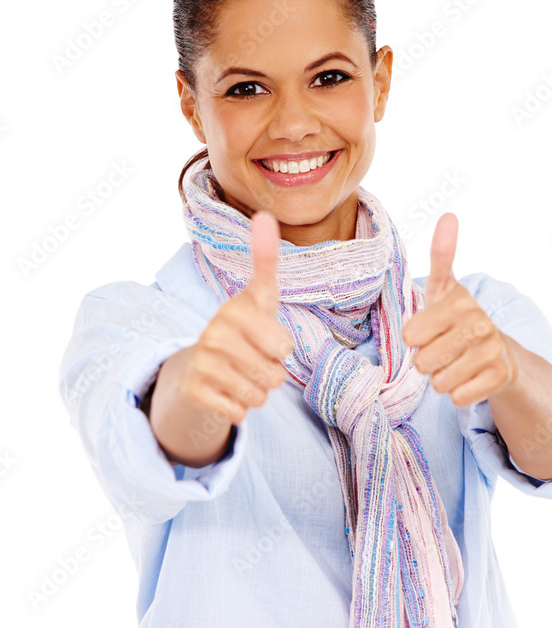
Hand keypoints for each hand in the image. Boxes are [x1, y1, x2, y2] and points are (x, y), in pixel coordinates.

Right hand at [180, 209, 294, 423]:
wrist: (196, 369)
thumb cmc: (240, 331)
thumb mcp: (258, 297)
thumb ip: (265, 260)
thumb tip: (264, 214)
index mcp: (234, 310)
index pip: (281, 346)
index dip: (281, 350)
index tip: (266, 339)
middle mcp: (213, 333)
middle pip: (273, 375)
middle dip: (271, 375)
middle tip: (253, 362)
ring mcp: (200, 363)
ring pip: (258, 396)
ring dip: (256, 393)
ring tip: (241, 377)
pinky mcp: (193, 391)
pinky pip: (238, 413)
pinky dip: (239, 410)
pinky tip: (226, 394)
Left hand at [401, 212, 517, 407]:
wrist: (501, 354)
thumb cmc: (459, 320)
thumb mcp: (446, 289)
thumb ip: (442, 254)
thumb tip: (449, 214)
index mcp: (459, 301)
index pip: (410, 335)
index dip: (415, 339)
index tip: (430, 330)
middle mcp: (479, 324)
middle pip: (422, 361)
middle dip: (427, 362)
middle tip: (444, 350)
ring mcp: (491, 351)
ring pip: (439, 382)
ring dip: (442, 379)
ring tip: (456, 363)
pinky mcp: (500, 376)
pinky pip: (457, 397)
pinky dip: (458, 393)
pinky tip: (469, 379)